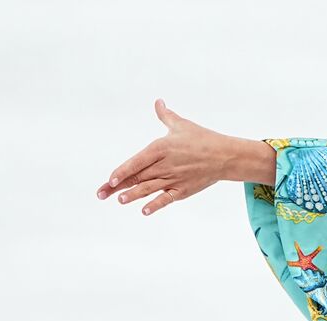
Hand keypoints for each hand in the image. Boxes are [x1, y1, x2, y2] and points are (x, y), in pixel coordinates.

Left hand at [96, 99, 248, 215]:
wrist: (225, 156)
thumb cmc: (202, 139)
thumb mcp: (181, 125)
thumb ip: (166, 116)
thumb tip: (158, 102)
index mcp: (162, 148)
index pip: (137, 161)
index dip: (122, 171)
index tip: (110, 179)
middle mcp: (165, 165)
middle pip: (138, 176)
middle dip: (118, 186)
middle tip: (101, 194)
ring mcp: (174, 179)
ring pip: (149, 188)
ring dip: (133, 195)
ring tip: (119, 200)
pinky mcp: (183, 190)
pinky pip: (166, 199)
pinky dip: (155, 205)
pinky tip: (143, 210)